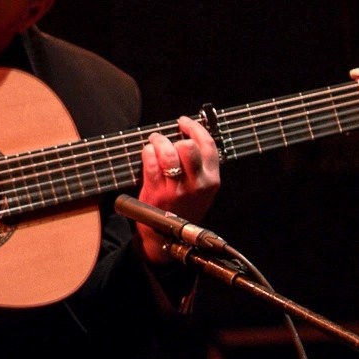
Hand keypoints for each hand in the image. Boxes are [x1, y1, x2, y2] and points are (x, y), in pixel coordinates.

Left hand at [136, 115, 221, 263]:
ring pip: (168, 152)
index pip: (208, 145)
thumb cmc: (183, 207)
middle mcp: (197, 185)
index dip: (195, 128)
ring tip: (154, 142)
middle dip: (173, 137)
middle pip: (188, 147)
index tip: (184, 122)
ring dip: (158, 142)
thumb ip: (199, 166)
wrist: (168, 236)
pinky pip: (151, 163)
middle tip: (164, 138)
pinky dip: (147, 152)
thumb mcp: (201, 188)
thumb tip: (188, 135)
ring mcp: (177, 189)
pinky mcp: (157, 193)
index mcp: (211, 180)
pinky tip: (147, 153)